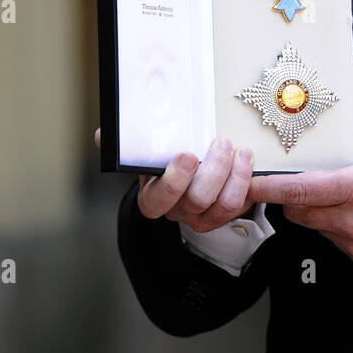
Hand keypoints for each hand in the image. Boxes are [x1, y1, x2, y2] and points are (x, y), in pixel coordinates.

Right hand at [95, 127, 256, 232]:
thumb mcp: (147, 153)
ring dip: (235, 174)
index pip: (158, 200)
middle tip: (221, 143)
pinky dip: (249, 181)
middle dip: (214, 170)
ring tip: (238, 149)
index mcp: (153, 197)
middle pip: (197, 200)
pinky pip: (242, 204)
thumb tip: (102, 135)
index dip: (174, 182)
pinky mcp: (228, 215)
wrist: (192, 178)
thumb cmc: (167, 161)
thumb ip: (127, 145)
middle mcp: (178, 211)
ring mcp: (204, 217)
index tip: (187, 155)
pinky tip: (250, 161)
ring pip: (224, 205)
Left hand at [247, 72, 352, 275]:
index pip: (300, 190)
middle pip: (299, 212)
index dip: (269, 187)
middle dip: (292, 197)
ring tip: (338, 193)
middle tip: (297, 180)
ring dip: (317, 212)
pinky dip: (337, 227)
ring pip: (317, 228)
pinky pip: (337, 242)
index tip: (251, 182)